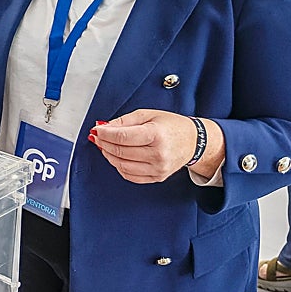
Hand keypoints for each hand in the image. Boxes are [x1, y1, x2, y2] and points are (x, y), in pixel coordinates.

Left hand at [89, 110, 222, 182]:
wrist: (193, 141)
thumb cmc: (171, 126)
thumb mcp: (147, 115)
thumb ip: (124, 121)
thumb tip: (104, 127)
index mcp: (156, 135)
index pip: (122, 137)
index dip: (105, 134)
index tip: (97, 130)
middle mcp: (158, 154)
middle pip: (120, 152)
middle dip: (104, 144)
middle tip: (98, 137)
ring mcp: (158, 168)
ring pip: (122, 166)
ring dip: (109, 156)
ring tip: (106, 146)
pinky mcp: (157, 177)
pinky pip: (130, 176)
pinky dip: (119, 166)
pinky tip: (117, 157)